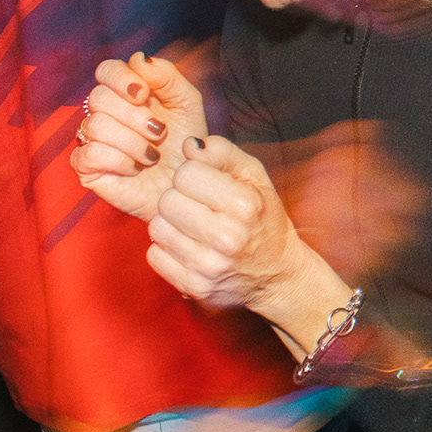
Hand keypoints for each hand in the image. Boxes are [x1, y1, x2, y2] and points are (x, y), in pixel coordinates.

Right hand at [71, 52, 209, 220]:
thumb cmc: (186, 143)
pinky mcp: (86, 167)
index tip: (144, 94)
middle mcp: (104, 112)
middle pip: (99, 97)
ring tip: (153, 155)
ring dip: (133, 142)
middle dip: (135, 116)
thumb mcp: (187, 103)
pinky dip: (120, 161)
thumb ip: (166, 75)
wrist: (188, 185)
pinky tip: (136, 168)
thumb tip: (139, 58)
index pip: (107, 70)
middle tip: (160, 133)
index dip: (122, 79)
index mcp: (126, 92)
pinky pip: (89, 154)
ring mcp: (91, 139)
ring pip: (95, 126)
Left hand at [145, 136, 319, 320]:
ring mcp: (210, 266)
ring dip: (171, 225)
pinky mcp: (194, 287)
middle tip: (198, 207)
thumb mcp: (255, 178)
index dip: (193, 175)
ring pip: (157, 228)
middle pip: (167, 201)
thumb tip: (189, 144)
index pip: (186, 174)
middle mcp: (229, 237)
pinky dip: (167, 250)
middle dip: (178, 200)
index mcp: (246, 205)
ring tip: (193, 228)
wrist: (277, 274)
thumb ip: (223, 153)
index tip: (207, 186)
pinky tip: (188, 248)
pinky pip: (155, 256)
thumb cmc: (263, 218)